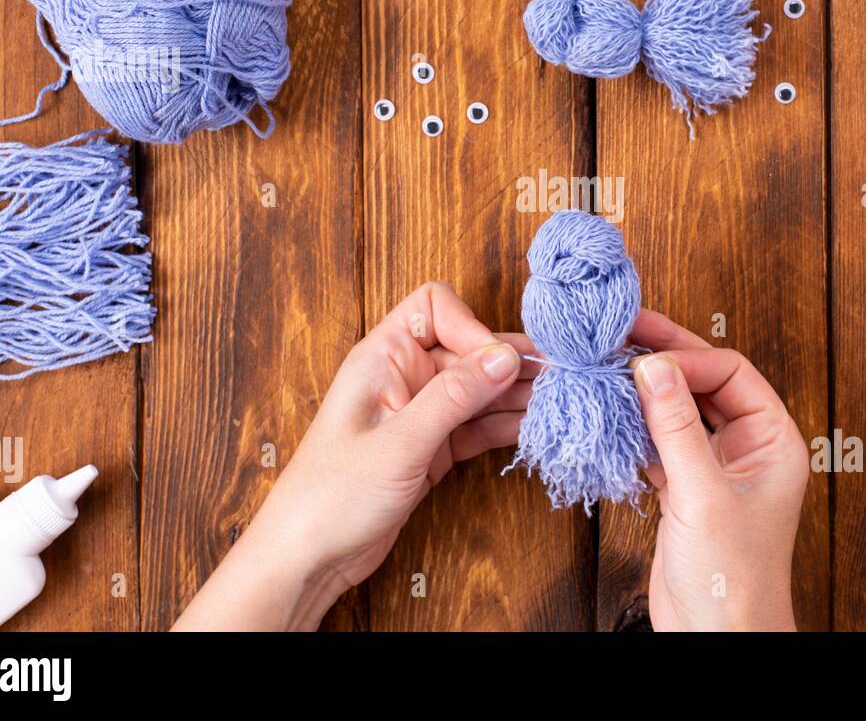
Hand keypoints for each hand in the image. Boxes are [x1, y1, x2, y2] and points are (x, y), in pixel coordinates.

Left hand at [173, 282, 530, 630]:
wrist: (307, 559)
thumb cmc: (332, 496)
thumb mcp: (399, 443)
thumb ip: (455, 397)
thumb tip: (505, 356)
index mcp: (382, 357)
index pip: (436, 307)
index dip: (472, 327)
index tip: (499, 362)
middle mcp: (402, 376)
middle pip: (468, 349)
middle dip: (510, 362)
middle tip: (559, 377)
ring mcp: (418, 413)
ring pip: (479, 389)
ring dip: (516, 395)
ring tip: (558, 402)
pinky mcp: (431, 448)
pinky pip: (476, 424)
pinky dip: (504, 425)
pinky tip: (534, 428)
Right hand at [630, 310, 809, 630]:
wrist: (717, 639)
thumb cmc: (733, 579)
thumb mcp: (703, 495)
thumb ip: (676, 427)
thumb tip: (651, 366)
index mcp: (772, 440)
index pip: (730, 372)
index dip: (686, 357)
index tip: (642, 356)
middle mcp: (747, 447)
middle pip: (703, 383)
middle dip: (664, 359)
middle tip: (619, 333)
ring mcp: (714, 468)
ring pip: (678, 410)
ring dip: (645, 392)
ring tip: (606, 368)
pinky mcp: (685, 489)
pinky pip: (659, 441)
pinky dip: (635, 427)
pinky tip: (610, 415)